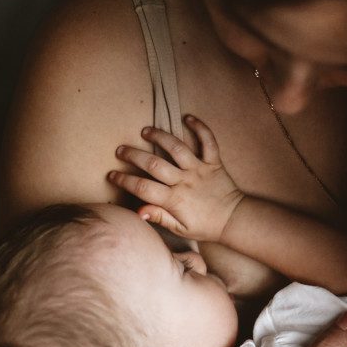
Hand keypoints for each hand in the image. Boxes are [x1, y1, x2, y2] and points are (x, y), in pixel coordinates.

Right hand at [107, 115, 244, 242]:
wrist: (234, 220)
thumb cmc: (205, 226)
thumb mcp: (180, 229)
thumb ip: (159, 217)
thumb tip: (138, 211)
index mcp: (174, 200)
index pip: (143, 188)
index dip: (125, 180)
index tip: (112, 174)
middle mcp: (184, 181)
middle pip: (154, 164)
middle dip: (134, 155)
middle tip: (120, 150)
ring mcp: (199, 169)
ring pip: (177, 148)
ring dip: (160, 136)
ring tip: (145, 131)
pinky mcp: (213, 162)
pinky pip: (208, 141)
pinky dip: (199, 127)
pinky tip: (188, 118)